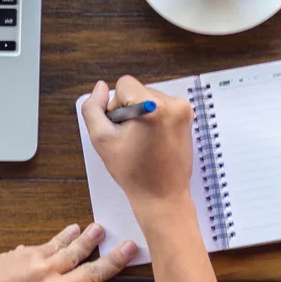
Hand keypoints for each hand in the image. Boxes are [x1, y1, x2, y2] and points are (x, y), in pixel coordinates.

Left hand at [0, 223, 136, 281]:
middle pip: (96, 272)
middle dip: (116, 258)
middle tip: (130, 246)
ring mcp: (48, 270)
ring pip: (79, 251)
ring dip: (93, 239)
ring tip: (101, 230)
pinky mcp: (34, 253)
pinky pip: (58, 242)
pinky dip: (68, 235)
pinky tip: (75, 229)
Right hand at [80, 76, 195, 216]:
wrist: (163, 196)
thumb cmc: (134, 172)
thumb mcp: (102, 139)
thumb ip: (93, 109)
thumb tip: (100, 87)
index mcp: (154, 107)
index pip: (124, 85)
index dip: (115, 107)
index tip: (122, 129)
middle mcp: (174, 103)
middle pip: (137, 91)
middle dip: (129, 111)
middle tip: (131, 139)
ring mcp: (184, 110)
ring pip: (148, 98)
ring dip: (141, 115)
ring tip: (143, 142)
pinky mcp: (187, 117)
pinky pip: (161, 107)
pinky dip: (154, 119)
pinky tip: (153, 140)